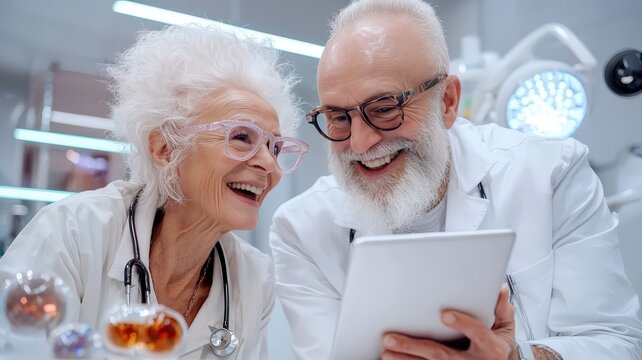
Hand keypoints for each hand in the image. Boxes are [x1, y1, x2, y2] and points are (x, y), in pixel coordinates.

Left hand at [381, 285, 515, 359]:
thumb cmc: (496, 349)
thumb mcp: (505, 330)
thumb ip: (501, 310)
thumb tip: (500, 289)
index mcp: (489, 347)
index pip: (477, 333)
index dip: (462, 323)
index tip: (444, 314)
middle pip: (440, 354)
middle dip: (413, 346)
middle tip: (390, 338)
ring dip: (404, 359)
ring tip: (385, 351)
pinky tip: (392, 359)